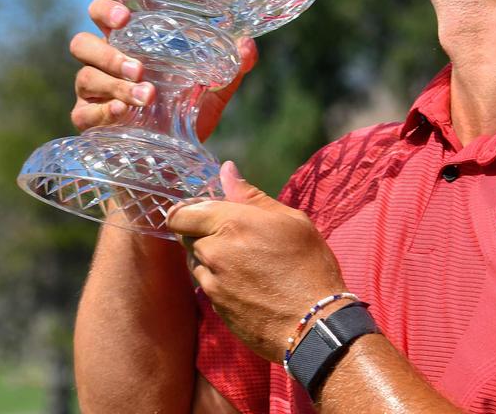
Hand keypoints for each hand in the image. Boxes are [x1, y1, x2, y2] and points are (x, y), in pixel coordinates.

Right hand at [68, 0, 257, 139]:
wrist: (167, 164)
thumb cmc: (181, 116)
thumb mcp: (211, 93)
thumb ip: (230, 70)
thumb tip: (248, 44)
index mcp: (127, 46)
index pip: (103, 15)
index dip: (106, 8)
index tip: (125, 14)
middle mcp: (103, 65)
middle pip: (82, 44)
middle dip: (108, 51)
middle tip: (139, 66)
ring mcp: (91, 93)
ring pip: (86, 77)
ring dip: (115, 83)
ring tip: (146, 94)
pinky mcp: (87, 121)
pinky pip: (84, 112)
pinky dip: (104, 111)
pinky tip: (123, 112)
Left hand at [166, 162, 347, 362]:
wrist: (314, 324)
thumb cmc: (309, 266)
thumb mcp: (291, 221)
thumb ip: (252, 196)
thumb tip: (227, 170)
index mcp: (231, 223)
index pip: (181, 213)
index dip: (188, 211)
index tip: (203, 212)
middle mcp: (214, 251)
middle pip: (187, 236)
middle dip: (203, 232)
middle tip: (233, 236)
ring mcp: (212, 282)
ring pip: (196, 261)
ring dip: (210, 258)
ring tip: (245, 263)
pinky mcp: (215, 307)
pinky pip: (207, 285)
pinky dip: (219, 280)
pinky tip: (247, 283)